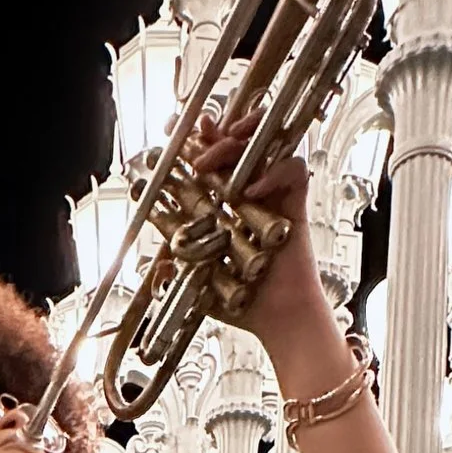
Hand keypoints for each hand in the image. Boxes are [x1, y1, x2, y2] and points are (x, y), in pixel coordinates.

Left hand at [192, 125, 331, 359]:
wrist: (280, 320)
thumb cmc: (245, 305)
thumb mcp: (199, 285)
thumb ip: (177, 272)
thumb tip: (155, 267)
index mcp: (227, 207)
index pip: (212, 161)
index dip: (195, 141)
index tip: (174, 132)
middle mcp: (251, 196)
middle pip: (238, 145)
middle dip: (214, 137)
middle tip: (194, 148)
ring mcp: (274, 198)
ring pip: (266, 145)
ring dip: (241, 143)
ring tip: (221, 153)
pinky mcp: (296, 205)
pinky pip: (294, 170)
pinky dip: (275, 171)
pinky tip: (252, 190)